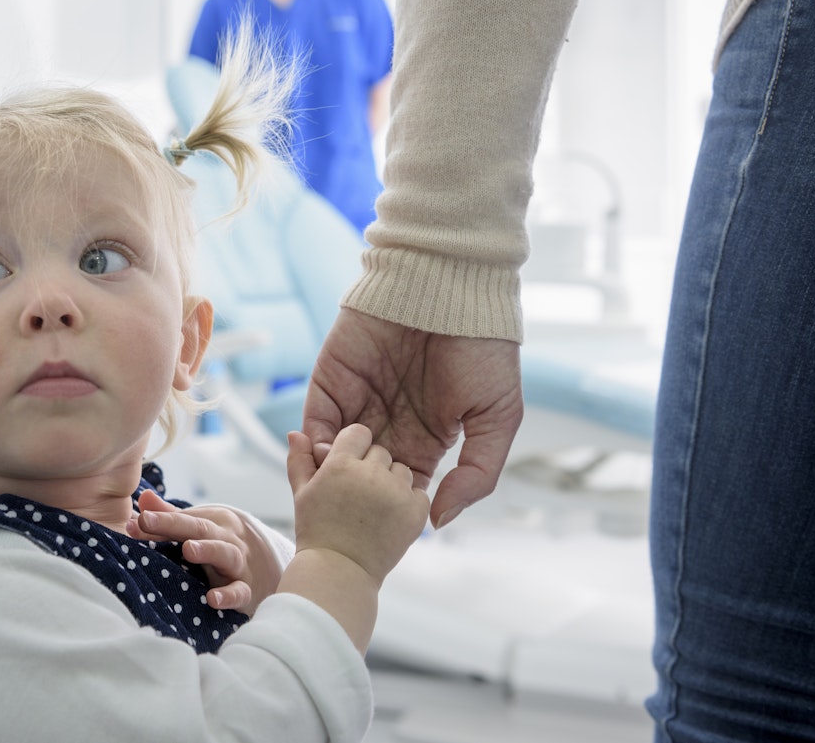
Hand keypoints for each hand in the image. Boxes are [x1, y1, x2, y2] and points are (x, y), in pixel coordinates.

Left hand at [125, 490, 279, 615]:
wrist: (269, 565)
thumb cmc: (221, 544)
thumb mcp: (200, 528)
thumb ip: (170, 516)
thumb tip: (143, 498)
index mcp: (214, 523)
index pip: (185, 519)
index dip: (160, 518)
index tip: (137, 518)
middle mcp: (227, 539)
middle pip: (202, 530)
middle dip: (175, 525)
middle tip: (150, 522)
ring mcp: (239, 564)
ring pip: (226, 554)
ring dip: (208, 550)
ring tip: (189, 550)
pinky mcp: (247, 590)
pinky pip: (240, 591)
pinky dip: (228, 595)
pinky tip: (212, 599)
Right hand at [286, 425, 429, 582]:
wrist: (340, 573)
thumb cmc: (317, 532)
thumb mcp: (302, 493)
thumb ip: (300, 459)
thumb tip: (295, 432)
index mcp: (341, 465)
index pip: (359, 433)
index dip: (353, 448)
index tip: (348, 468)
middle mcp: (371, 474)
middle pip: (381, 452)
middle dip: (372, 467)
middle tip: (358, 494)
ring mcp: (396, 493)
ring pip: (401, 470)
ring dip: (391, 482)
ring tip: (374, 507)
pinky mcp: (415, 512)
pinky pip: (419, 492)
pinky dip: (408, 502)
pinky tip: (390, 517)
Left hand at [303, 308, 522, 527]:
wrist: (451, 289)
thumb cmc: (483, 348)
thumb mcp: (499, 418)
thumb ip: (477, 474)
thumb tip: (440, 519)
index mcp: (426, 439)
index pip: (400, 488)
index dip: (394, 508)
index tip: (390, 524)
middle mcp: (389, 424)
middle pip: (362, 477)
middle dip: (356, 496)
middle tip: (354, 511)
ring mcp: (358, 402)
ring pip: (334, 455)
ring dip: (333, 474)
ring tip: (340, 486)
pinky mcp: (332, 380)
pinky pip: (316, 420)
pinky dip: (315, 443)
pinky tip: (327, 456)